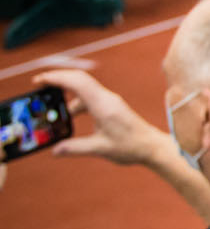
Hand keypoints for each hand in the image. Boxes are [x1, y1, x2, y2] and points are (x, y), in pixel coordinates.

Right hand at [35, 69, 173, 167]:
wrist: (152, 146)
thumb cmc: (131, 146)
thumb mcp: (100, 149)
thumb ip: (75, 148)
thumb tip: (55, 150)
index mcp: (103, 104)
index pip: (77, 82)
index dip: (57, 78)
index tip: (39, 80)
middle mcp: (106, 98)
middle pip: (79, 80)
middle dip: (58, 79)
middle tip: (39, 85)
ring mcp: (109, 101)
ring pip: (83, 89)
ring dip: (66, 93)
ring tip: (51, 105)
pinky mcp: (111, 106)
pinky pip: (89, 98)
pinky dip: (75, 103)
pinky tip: (69, 116)